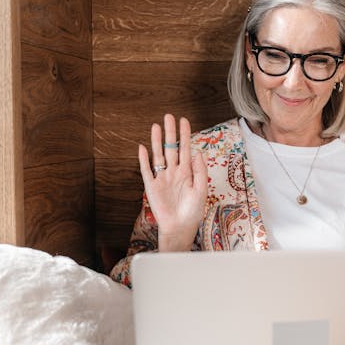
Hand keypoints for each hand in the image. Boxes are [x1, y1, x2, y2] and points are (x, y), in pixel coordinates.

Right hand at [138, 114, 207, 251]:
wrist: (179, 228)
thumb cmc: (192, 212)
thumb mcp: (201, 190)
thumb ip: (200, 171)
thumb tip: (199, 152)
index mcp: (187, 172)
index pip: (185, 149)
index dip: (184, 135)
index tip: (184, 120)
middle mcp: (174, 172)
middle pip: (171, 148)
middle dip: (170, 133)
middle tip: (169, 116)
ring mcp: (162, 178)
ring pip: (159, 156)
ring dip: (157, 142)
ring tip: (156, 126)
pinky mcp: (152, 187)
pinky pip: (147, 170)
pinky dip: (144, 159)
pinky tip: (143, 148)